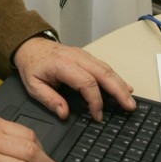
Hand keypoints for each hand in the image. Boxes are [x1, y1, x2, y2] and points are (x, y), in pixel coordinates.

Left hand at [13, 37, 135, 121]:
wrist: (30, 45)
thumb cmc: (32, 65)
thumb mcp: (33, 85)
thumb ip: (49, 100)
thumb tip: (64, 113)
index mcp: (62, 64)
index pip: (86, 82)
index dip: (95, 101)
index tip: (97, 116)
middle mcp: (76, 57)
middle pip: (103, 73)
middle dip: (119, 90)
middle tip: (129, 106)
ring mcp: (83, 55)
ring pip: (107, 68)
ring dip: (121, 84)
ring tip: (130, 100)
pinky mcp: (86, 56)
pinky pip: (104, 66)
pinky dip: (116, 77)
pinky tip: (125, 87)